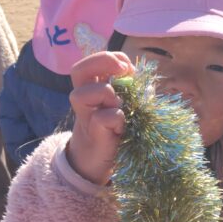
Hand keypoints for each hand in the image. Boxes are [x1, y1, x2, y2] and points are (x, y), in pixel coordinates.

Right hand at [66, 51, 133, 185]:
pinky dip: (116, 117)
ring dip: (105, 93)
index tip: (129, 69)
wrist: (98, 163)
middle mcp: (85, 100)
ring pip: (81, 94)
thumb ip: (133, 91)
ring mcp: (86, 117)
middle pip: (78, 70)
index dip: (112, 58)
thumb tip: (144, 80)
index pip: (94, 62)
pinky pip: (102, 118)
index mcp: (93, 88)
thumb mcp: (125, 106)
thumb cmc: (114, 130)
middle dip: (102, 62)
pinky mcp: (94, 135)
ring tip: (119, 105)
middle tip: (122, 70)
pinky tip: (122, 126)